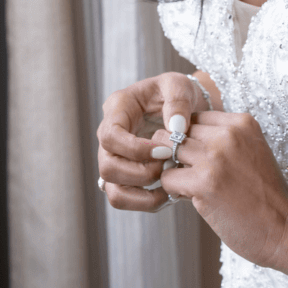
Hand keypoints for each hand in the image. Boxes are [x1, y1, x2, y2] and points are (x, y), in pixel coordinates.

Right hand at [97, 72, 203, 211]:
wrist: (181, 106)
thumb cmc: (175, 92)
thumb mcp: (179, 85)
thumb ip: (178, 101)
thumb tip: (175, 129)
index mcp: (118, 108)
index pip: (111, 136)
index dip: (135, 149)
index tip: (165, 151)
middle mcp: (109, 135)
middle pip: (107, 166)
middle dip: (140, 173)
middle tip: (168, 165)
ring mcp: (114, 156)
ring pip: (112, 189)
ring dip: (141, 193)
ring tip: (168, 186)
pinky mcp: (124, 174)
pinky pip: (124, 198)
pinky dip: (145, 202)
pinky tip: (167, 193)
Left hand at [155, 111, 287, 267]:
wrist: (286, 228)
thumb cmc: (266, 195)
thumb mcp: (251, 150)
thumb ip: (222, 140)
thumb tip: (179, 140)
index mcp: (242, 122)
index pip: (196, 117)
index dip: (190, 137)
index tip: (197, 156)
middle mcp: (228, 134)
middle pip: (180, 130)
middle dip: (176, 150)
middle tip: (187, 171)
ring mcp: (215, 157)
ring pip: (169, 149)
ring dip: (173, 167)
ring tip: (188, 183)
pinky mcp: (203, 183)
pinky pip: (168, 177)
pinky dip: (172, 188)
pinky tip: (189, 197)